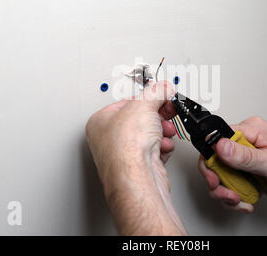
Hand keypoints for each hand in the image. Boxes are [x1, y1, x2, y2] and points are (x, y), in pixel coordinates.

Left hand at [86, 81, 185, 234]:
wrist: (137, 178)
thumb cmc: (126, 147)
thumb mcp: (143, 105)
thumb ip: (156, 92)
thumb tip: (163, 88)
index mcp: (100, 122)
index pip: (127, 103)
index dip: (147, 99)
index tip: (161, 96)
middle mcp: (108, 139)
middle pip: (139, 119)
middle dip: (157, 117)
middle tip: (166, 113)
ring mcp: (123, 155)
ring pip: (149, 136)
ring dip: (161, 133)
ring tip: (164, 133)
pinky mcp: (138, 168)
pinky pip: (154, 151)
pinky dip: (162, 148)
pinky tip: (162, 148)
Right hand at [198, 116, 266, 212]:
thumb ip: (247, 156)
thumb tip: (221, 145)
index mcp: (252, 130)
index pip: (218, 137)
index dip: (212, 158)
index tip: (216, 176)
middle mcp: (244, 141)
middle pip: (213, 157)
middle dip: (217, 180)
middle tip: (227, 193)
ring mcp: (241, 157)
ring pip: (217, 173)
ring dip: (224, 191)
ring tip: (238, 199)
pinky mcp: (241, 170)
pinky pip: (226, 182)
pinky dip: (231, 196)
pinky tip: (243, 200)